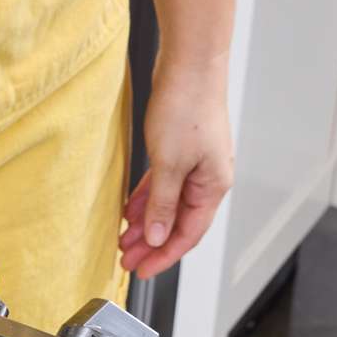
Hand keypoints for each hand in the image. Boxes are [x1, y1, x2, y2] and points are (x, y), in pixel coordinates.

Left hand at [120, 58, 233, 278]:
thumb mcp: (170, 164)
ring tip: (123, 240)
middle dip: (151, 244)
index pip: (188, 234)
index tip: (142, 271)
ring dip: (145, 224)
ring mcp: (194, 166)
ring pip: (167, 206)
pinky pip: (162, 186)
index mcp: (213, 186)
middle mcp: (207, 179)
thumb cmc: (188, 107)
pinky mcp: (180, 152)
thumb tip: (158, 236)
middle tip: (126, 260)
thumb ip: (162, 204)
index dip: (164, 256)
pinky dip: (146, 201)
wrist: (189, 65)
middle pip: (177, 223)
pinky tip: (129, 212)